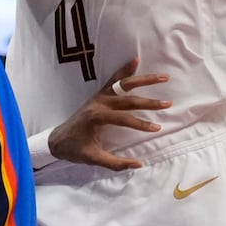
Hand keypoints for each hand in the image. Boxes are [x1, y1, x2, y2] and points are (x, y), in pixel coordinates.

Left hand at [48, 58, 169, 170]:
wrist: (58, 139)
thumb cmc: (75, 149)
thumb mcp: (93, 159)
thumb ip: (116, 163)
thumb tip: (138, 165)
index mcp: (97, 117)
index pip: (124, 119)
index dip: (141, 124)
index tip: (157, 128)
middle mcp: (99, 102)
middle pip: (128, 99)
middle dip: (149, 102)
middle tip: (167, 103)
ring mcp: (99, 96)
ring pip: (123, 84)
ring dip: (143, 79)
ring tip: (162, 76)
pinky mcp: (99, 94)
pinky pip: (114, 79)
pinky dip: (125, 70)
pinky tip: (136, 60)